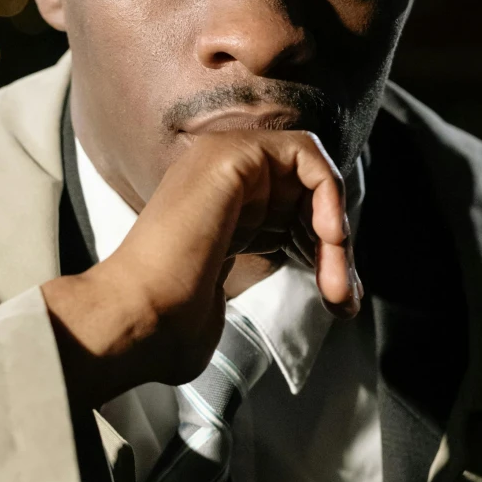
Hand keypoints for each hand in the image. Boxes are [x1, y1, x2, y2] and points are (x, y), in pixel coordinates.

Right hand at [41, 130, 358, 409]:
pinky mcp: (233, 154)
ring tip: (337, 283)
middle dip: (336, 249)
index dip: (325, 254)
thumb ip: (272, 280)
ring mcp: (222, 160)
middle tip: (343, 300)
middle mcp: (221, 181)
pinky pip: (306, 154)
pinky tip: (329, 239)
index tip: (339, 302)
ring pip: (311, 176)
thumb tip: (338, 292)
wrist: (138, 320)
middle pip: (306, 195)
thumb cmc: (172, 328)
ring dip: (336, 229)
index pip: (294, 215)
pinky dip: (330, 193)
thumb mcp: (234, 300)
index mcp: (221, 213)